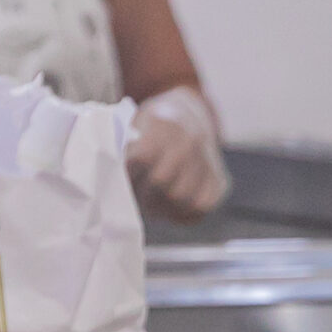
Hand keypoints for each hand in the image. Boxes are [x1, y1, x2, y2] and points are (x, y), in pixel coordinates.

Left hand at [126, 85, 229, 221]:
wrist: (190, 116)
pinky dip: (181, 215)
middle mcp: (192, 142)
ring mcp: (209, 163)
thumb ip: (123, 147)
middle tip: (133, 197)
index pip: (142, 158)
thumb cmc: (153, 126)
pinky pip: (200, 209)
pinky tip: (169, 208)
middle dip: (142, 195)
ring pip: (181, 200)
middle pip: (162, 183)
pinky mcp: (221, 182)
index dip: (128, 174)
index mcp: (166, 124)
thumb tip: (110, 177)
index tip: (119, 179)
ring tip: (149, 204)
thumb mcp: (136, 123)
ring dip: (160, 208)